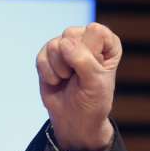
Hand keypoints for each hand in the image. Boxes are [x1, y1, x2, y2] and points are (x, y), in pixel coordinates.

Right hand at [36, 22, 119, 150]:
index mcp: (108, 44)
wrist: (75, 119)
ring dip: (60, 69)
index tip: (95, 70)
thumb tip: (63, 43)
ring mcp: (67, 46)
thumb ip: (83, 61)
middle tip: (80, 77)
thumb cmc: (93, 101)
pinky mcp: (49, 55)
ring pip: (54, 45)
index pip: (96, 31)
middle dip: (72, 61)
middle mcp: (87, 40)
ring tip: (69, 80)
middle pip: (71, 35)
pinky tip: (57, 81)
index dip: (91, 52)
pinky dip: (48, 73)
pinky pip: (41, 56)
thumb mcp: (96, 83)